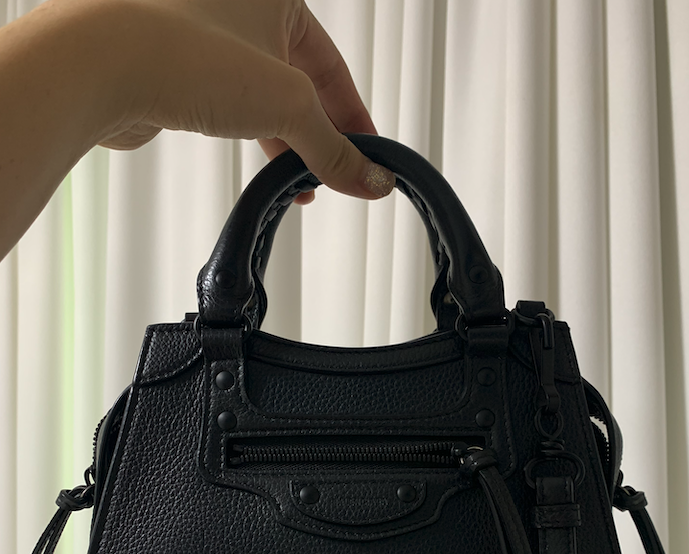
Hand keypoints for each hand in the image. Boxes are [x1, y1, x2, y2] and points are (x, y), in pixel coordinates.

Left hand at [96, 0, 394, 203]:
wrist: (102, 65)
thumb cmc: (187, 54)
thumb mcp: (288, 105)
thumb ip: (334, 148)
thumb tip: (371, 178)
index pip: (332, 66)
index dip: (355, 118)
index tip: (369, 158)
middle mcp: (238, 9)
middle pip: (299, 84)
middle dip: (320, 136)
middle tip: (337, 177)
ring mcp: (203, 40)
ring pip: (261, 98)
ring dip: (286, 144)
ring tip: (301, 185)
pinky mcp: (174, 71)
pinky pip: (228, 108)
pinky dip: (250, 139)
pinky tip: (262, 169)